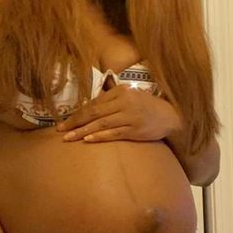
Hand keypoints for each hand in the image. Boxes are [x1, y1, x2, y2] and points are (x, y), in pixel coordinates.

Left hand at [57, 85, 180, 142]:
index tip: (64, 122)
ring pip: (101, 123)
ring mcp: (130, 116)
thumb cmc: (147, 107)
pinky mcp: (135, 130)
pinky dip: (99, 136)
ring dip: (82, 131)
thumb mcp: (130, 96)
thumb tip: (88, 108)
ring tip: (68, 138)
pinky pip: (114, 133)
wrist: (171, 116)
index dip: (77, 113)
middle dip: (75, 122)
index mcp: (120, 91)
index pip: (93, 103)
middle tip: (60, 130)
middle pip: (93, 113)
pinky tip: (88, 140)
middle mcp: (124, 102)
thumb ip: (111, 100)